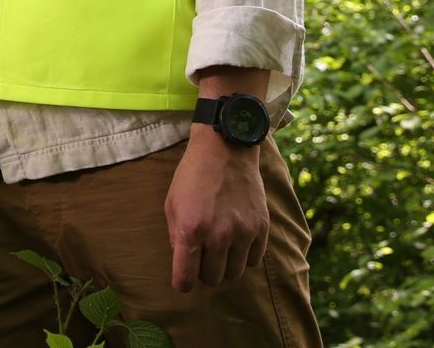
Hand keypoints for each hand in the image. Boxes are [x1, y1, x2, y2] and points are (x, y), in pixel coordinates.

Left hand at [165, 134, 267, 292]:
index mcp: (191, 229)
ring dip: (225, 266)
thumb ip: (176, 238)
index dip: (182, 283)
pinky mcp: (261, 228)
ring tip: (220, 248)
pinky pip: (253, 261)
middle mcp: (218, 235)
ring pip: (234, 274)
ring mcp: (242, 232)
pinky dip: (244, 256)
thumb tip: (185, 264)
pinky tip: (237, 240)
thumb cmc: (192, 177)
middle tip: (202, 254)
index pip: (185, 279)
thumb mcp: (172, 205)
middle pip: (211, 279)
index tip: (183, 278)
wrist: (225, 150)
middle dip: (204, 271)